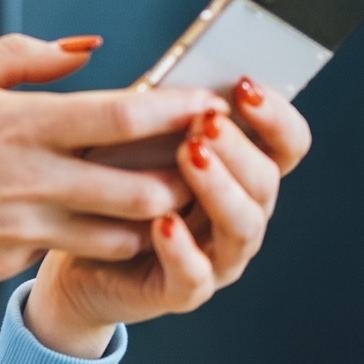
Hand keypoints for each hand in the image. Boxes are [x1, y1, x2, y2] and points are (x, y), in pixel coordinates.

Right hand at [0, 34, 220, 332]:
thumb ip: (21, 57)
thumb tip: (88, 48)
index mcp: (17, 125)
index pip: (121, 116)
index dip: (176, 110)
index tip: (211, 102)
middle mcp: (29, 182)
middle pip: (140, 188)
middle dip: (181, 178)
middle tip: (199, 160)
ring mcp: (21, 231)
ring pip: (118, 233)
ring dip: (144, 218)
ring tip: (160, 195)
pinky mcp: (7, 264)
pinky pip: (63, 249)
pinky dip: (85, 236)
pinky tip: (81, 218)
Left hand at [25, 76, 313, 356]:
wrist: (77, 260)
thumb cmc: (115, 191)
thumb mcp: (141, 142)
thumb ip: (166, 113)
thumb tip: (179, 72)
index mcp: (241, 175)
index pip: (286, 144)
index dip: (276, 116)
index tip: (245, 86)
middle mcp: (241, 216)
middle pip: (267, 182)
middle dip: (240, 149)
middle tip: (208, 122)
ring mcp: (217, 258)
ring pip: (242, 228)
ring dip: (220, 188)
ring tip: (190, 156)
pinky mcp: (182, 292)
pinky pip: (194, 276)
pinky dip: (183, 249)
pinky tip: (164, 223)